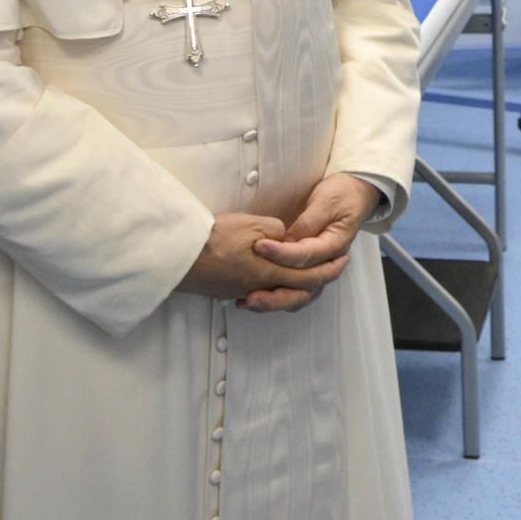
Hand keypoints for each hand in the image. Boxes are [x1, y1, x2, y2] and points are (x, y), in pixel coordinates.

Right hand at [178, 212, 338, 306]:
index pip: (308, 275)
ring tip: (305, 276)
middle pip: (297, 290)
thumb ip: (276, 232)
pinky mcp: (227, 289)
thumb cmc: (214, 238)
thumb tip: (284, 238)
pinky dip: (273, 287)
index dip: (328, 269)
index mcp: (269, 272)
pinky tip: (272, 279)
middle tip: (333, 269)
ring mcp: (241, 290)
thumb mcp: (252, 225)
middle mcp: (259, 287)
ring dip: (295, 287)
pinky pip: (259, 292)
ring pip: (278, 293)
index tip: (342, 261)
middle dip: (319, 280)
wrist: (178, 255)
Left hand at [248, 174, 381, 309]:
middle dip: (276, 294)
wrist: (353, 196)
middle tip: (250, 294)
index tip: (258, 247)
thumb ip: (307, 222)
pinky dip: (275, 298)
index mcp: (335, 245)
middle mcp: (328, 264)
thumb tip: (287, 240)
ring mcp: (318, 270)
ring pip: (299, 296)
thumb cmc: (340, 196)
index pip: (306, 255)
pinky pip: (294, 291)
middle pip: (304, 287)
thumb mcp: (325, 202)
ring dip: (274, 302)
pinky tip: (253, 298)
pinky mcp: (308, 272)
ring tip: (248, 301)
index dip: (281, 254)